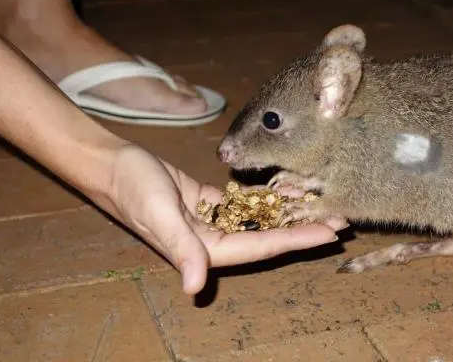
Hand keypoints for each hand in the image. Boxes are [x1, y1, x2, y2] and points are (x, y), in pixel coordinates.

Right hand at [97, 144, 347, 294]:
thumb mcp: (158, 215)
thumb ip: (181, 249)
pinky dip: (266, 196)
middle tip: (339, 218)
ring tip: (322, 202)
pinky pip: (246, 202)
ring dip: (290, 211)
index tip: (328, 234)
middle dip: (303, 227)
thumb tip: (195, 287)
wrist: (113, 165)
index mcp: (206, 248)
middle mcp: (214, 239)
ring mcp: (213, 221)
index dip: (296, 240)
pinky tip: (289, 188)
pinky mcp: (210, 202)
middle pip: (268, 235)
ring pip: (260, 218)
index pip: (261, 247)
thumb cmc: (132, 188)